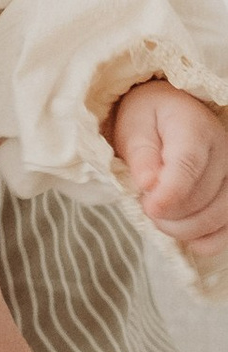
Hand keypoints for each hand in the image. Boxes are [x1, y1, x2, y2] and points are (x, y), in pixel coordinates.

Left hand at [108, 79, 227, 268]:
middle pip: (201, 197)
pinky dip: (208, 240)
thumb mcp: (134, 128)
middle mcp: (223, 151)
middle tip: (145, 204)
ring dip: (183, 228)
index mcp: (195, 128)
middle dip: (168, 212)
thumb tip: (148, 184)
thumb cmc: (149, 120)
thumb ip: (141, 155)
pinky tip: (187, 237)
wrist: (172, 111)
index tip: (150, 207)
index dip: (169, 193)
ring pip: (218, 216)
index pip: (188, 165)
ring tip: (159, 217)